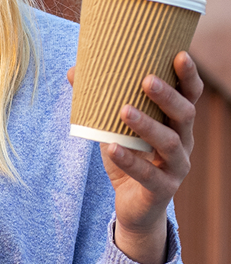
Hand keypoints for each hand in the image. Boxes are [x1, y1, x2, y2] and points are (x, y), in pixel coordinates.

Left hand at [68, 51, 202, 263]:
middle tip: (146, 80)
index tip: (180, 55)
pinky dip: (130, 161)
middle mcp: (184, 143)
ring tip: (124, 111)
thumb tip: (73, 71)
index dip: (188, 77)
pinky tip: (112, 148)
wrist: (133, 208)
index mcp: (177, 125)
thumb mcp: (114, 130)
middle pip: (184, 114)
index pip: (190, 96)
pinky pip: (147, 175)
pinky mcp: (163, 190)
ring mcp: (176, 167)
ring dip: (146, 125)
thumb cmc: (128, 161)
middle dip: (167, 96)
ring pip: (168, 143)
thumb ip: (101, 104)